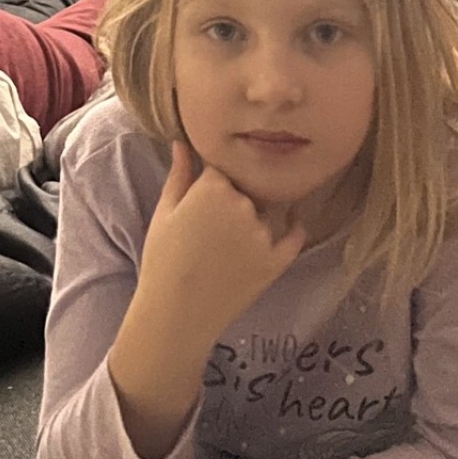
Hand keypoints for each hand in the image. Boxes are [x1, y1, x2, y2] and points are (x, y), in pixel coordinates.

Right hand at [134, 141, 308, 345]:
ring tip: (236, 235)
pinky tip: (293, 221)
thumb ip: (179, 174)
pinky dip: (294, 227)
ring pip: (267, 210)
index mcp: (214, 188)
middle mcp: (244, 204)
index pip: (223, 167)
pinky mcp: (277, 260)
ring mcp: (263, 233)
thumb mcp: (165, 213)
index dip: (216, 177)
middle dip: (236, 196)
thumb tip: (182, 143)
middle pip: (247, 188)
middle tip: (218, 218)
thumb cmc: (162, 261)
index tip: (210, 185)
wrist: (176, 315)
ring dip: (259, 214)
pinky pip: (295, 236)